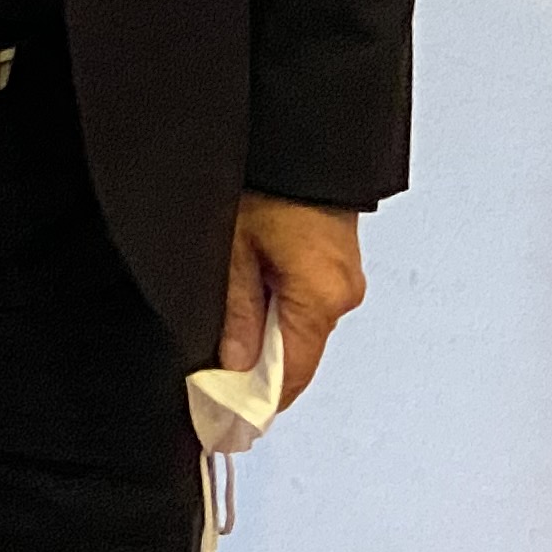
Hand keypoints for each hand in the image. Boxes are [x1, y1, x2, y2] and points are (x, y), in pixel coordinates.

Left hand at [219, 192, 364, 407]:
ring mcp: (344, 278)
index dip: (253, 403)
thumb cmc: (265, 180)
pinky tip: (246, 300)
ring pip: (299, 329)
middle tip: (206, 379)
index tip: (220, 421)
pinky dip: (277, 312)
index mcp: (321, 297)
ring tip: (220, 334)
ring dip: (264, 338)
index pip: (289, 376)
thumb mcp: (230, 244)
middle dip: (254, 371)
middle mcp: (343, 294)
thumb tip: (232, 368)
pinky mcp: (337, 261)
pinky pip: (306, 303)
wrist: (300, 130)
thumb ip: (234, 310)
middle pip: (296, 355)